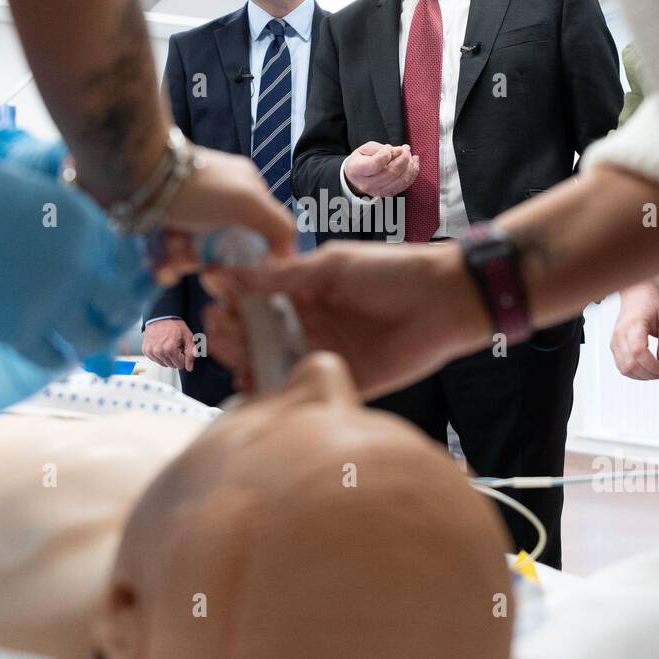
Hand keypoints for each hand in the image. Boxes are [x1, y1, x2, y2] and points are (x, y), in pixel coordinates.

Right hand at [0, 148, 154, 369]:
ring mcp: (54, 300)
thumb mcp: (33, 196)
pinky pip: (52, 356)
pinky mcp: (20, 329)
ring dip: (90, 343)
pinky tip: (55, 357)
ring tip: (83, 345)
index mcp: (86, 222)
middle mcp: (81, 263)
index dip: (127, 276)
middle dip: (118, 314)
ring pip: (92, 337)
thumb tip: (85, 262)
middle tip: (110, 321)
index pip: (128, 259)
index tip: (121, 287)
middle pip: (121, 303)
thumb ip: (65, 228)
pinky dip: (57, 360)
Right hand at [142, 317, 196, 370]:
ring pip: (164, 364)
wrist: (161, 316)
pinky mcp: (146, 351)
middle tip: (176, 345)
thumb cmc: (174, 325)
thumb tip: (189, 367)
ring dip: (168, 357)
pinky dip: (160, 355)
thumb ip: (191, 353)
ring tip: (168, 345)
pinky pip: (156, 360)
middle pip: (172, 365)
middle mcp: (158, 352)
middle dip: (176, 357)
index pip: (180, 365)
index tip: (182, 348)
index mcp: (170, 349)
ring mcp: (151, 352)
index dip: (184, 357)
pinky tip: (162, 345)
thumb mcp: (188, 337)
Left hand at [163, 147, 294, 265]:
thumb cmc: (201, 188)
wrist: (140, 176)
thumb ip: (278, 226)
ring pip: (195, 256)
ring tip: (170, 256)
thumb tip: (288, 257)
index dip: (253, 258)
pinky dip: (164, 265)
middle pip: (224, 249)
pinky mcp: (162, 224)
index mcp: (247, 192)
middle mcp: (220, 202)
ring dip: (183, 264)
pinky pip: (169, 256)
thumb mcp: (250, 202)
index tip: (239, 275)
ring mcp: (190, 214)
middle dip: (209, 262)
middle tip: (196, 262)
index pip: (261, 234)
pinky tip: (159, 267)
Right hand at [203, 241, 489, 398]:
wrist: (445, 299)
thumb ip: (281, 276)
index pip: (255, 302)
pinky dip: (276, 392)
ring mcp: (324, 355)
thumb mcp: (331, 266)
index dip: (232, 303)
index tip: (213, 300)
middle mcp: (310, 326)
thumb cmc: (391, 271)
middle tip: (221, 327)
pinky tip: (254, 387)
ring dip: (248, 359)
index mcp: (305, 293)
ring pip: (273, 363)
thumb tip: (225, 273)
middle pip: (257, 336)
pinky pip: (303, 391)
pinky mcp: (344, 382)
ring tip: (235, 351)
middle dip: (233, 332)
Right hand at [344, 142, 419, 197]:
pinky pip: (405, 184)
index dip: (386, 153)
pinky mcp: (388, 194)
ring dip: (410, 165)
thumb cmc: (361, 160)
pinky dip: (413, 173)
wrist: (356, 178)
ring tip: (410, 155)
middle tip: (406, 148)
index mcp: (358, 170)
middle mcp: (368, 184)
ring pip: (401, 179)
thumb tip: (399, 151)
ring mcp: (379, 191)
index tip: (388, 147)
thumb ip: (381, 148)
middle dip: (404, 157)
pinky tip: (413, 162)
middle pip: (392, 172)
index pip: (376, 164)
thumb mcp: (366, 149)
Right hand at [610, 282, 658, 379]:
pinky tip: (646, 370)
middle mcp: (620, 334)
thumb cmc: (653, 305)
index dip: (652, 366)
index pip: (638, 352)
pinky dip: (634, 373)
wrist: (637, 296)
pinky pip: (621, 366)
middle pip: (630, 363)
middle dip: (649, 374)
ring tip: (655, 372)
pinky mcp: (613, 346)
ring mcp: (614, 341)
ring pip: (624, 368)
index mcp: (634, 325)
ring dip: (642, 376)